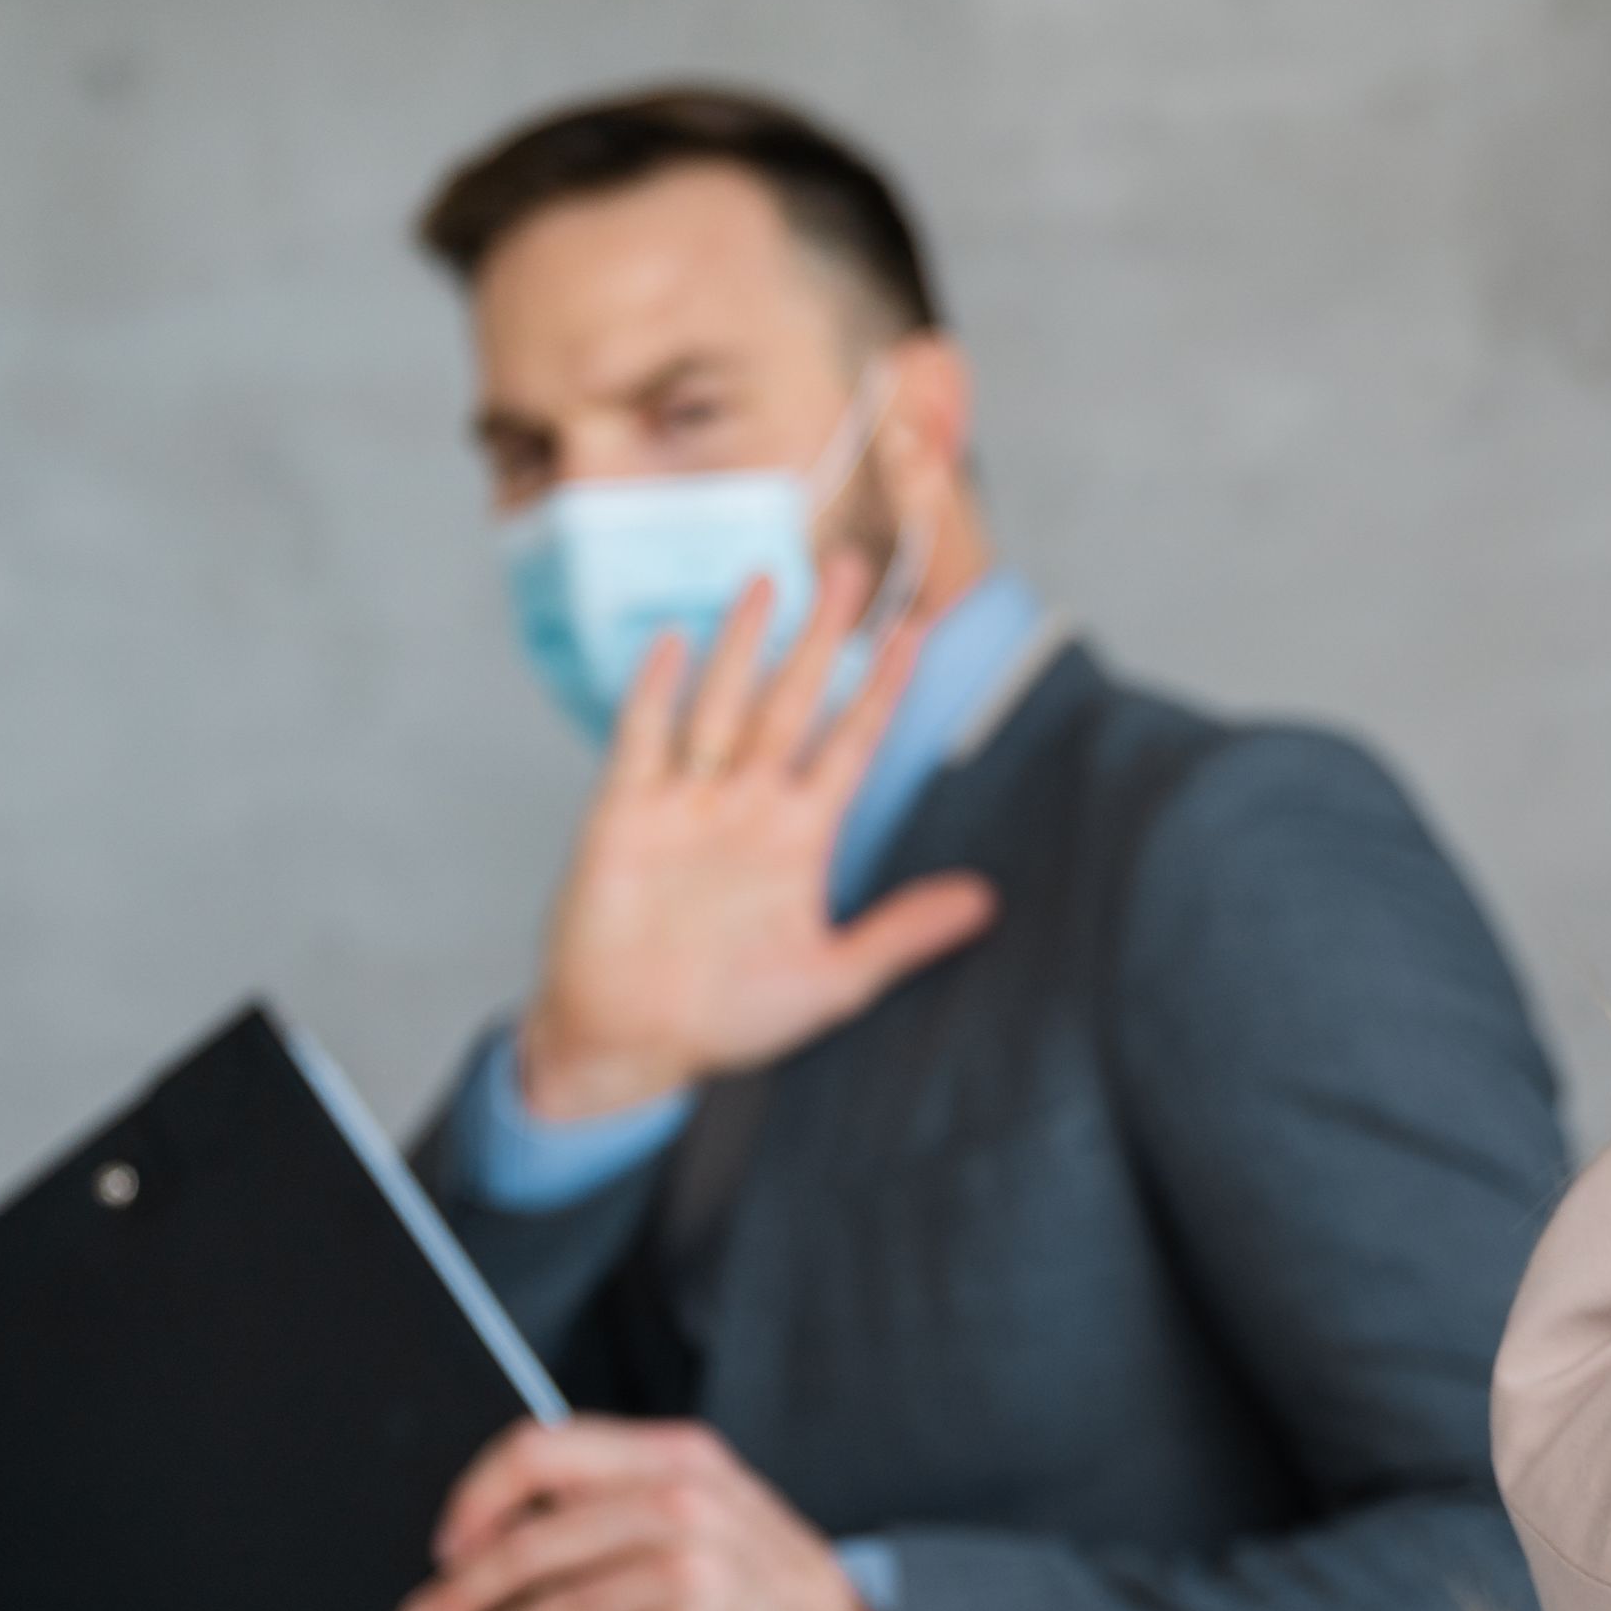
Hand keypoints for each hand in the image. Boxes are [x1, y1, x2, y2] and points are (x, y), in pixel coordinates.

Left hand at [395, 1417, 891, 1610]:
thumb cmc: (771, 1595)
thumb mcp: (712, 1516)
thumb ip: (625, 1501)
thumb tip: (505, 1522)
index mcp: (681, 1456)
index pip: (543, 1451)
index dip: (478, 1500)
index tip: (447, 1549)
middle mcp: (688, 1503)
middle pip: (533, 1542)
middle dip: (462, 1595)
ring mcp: (697, 1572)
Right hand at [515, 559, 996, 1122]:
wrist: (631, 1045)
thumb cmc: (731, 1018)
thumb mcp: (834, 979)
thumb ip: (904, 934)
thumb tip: (987, 901)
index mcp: (800, 838)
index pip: (852, 743)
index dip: (884, 689)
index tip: (918, 633)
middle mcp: (746, 806)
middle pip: (792, 701)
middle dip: (822, 636)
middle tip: (851, 565)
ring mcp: (685, 805)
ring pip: (722, 703)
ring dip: (744, 643)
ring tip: (770, 579)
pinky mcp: (624, 817)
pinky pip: (641, 740)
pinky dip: (656, 693)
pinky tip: (675, 643)